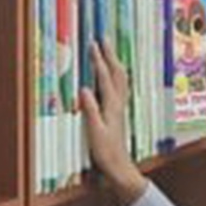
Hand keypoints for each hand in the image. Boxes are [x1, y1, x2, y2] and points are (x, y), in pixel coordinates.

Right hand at [80, 41, 146, 204]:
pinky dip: (116, 74)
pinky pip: (119, 86)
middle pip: (117, 73)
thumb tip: (84, 89)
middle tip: (103, 38)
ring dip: (114, 62)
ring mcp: (120, 107)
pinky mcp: (119, 112)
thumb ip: (90, 110)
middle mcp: (118, 103)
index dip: (99, 60)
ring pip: (120, 78)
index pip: (105, 78)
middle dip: (110, 54)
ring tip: (109, 49)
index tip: (93, 44)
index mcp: (112, 106)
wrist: (119, 167)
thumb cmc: (106, 152)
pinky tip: (113, 74)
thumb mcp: (95, 132)